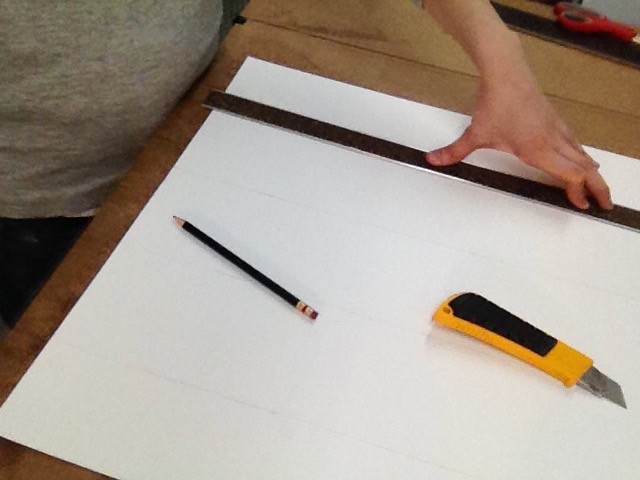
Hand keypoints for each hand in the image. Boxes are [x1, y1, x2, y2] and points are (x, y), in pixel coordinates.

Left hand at [425, 76, 612, 209]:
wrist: (506, 70)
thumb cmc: (494, 102)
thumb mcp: (474, 133)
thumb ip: (454, 152)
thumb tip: (432, 160)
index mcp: (536, 149)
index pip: (567, 174)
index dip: (577, 191)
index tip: (581, 205)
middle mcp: (551, 139)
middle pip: (583, 167)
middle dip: (597, 187)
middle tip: (604, 203)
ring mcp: (555, 127)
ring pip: (581, 153)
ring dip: (591, 171)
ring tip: (597, 185)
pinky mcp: (553, 117)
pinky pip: (573, 140)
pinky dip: (581, 154)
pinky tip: (580, 157)